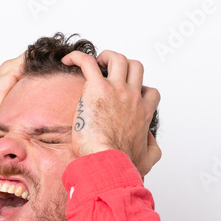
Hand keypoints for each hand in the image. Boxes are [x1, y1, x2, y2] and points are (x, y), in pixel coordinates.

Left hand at [60, 50, 161, 177]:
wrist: (107, 161)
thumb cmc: (122, 163)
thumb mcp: (147, 160)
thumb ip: (153, 150)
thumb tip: (150, 142)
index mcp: (143, 113)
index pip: (149, 92)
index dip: (140, 89)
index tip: (128, 94)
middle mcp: (133, 97)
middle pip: (136, 68)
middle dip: (124, 66)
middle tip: (110, 74)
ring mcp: (116, 90)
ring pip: (117, 59)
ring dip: (106, 57)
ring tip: (95, 64)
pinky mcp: (97, 87)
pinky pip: (87, 62)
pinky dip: (77, 57)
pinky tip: (68, 60)